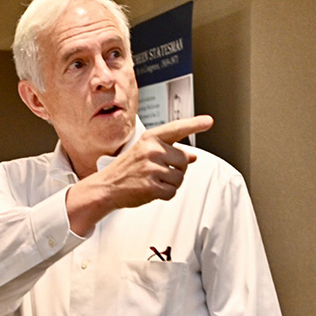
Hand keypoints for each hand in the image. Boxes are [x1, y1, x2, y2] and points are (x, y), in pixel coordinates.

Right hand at [66, 115, 213, 233]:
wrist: (107, 187)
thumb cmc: (126, 169)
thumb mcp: (146, 153)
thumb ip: (170, 152)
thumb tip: (193, 156)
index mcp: (150, 138)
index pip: (177, 129)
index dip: (194, 124)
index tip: (209, 121)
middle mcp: (152, 150)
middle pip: (184, 160)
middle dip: (176, 169)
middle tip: (158, 172)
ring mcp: (151, 168)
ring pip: (180, 178)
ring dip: (170, 183)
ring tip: (153, 181)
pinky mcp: (151, 186)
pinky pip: (172, 192)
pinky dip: (165, 195)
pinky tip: (152, 190)